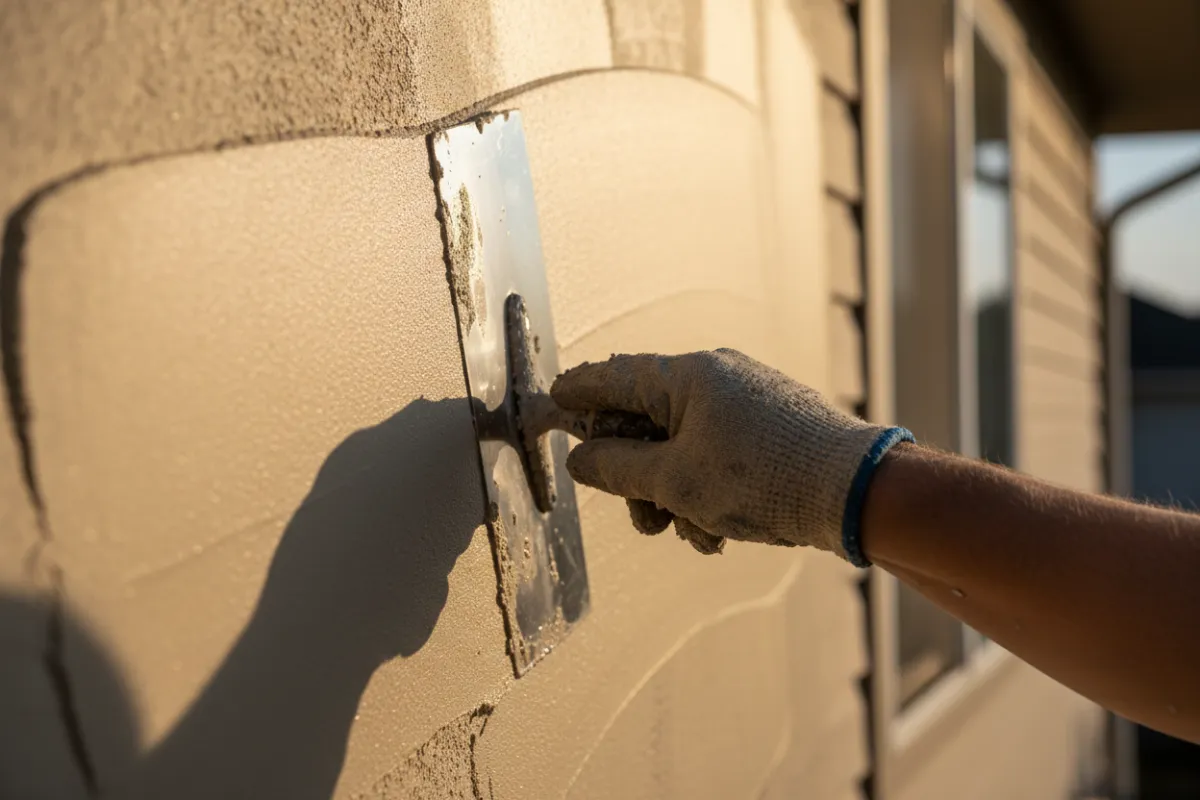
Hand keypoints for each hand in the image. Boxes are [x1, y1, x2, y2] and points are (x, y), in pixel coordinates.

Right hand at [551, 350, 911, 564]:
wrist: (854, 492)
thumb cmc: (763, 478)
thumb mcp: (675, 481)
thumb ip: (618, 469)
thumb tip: (581, 459)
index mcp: (688, 376)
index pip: (614, 377)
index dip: (578, 393)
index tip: (552, 401)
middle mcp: (717, 379)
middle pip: (648, 421)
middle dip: (637, 476)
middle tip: (641, 515)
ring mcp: (747, 403)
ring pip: (683, 448)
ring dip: (675, 495)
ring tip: (691, 532)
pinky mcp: (771, 430)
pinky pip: (719, 457)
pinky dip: (708, 494)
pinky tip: (720, 534)